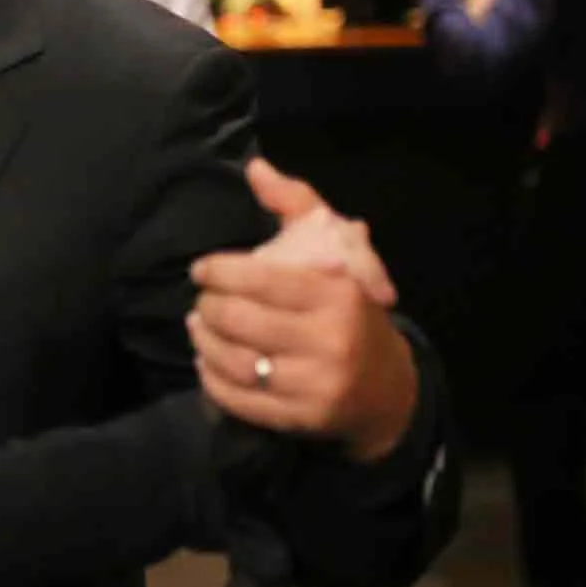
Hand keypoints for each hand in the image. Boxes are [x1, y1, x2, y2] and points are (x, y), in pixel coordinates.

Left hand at [186, 159, 417, 462]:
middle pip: (239, 321)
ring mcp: (313, 385)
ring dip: (204, 342)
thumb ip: (298, 207)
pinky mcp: (299, 419)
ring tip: (198, 327)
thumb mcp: (338, 254)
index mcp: (337, 296)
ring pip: (233, 361)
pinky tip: (206, 362)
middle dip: (208, 307)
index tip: (201, 269)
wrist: (387, 388)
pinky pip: (238, 399)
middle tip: (201, 300)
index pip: (261, 279)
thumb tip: (254, 167)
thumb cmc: (352, 310)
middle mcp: (327, 341)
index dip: (220, 272)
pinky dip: (211, 379)